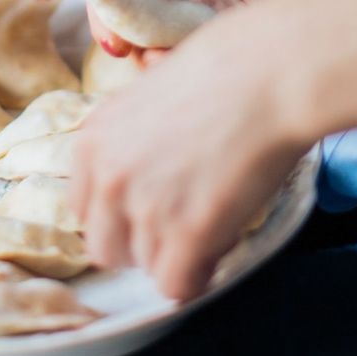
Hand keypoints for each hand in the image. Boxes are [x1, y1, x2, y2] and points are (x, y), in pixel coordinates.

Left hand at [70, 0, 316, 299]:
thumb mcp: (151, 95)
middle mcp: (109, 177)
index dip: (119, 216)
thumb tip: (147, 174)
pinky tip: (220, 246)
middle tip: (180, 226)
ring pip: (145, 268)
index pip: (83, 210)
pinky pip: (177, 286)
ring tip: (215, 219)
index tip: (150, 210)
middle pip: (105, 248)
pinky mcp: (188, 231)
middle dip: (140, 245)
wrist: (273, 71)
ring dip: (178, 255)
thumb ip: (133, 140)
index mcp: (93, 141)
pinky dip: (198, 278)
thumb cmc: (227, 68)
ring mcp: (145, 207)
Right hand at [90, 0, 356, 55]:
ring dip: (173, 56)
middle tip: (151, 60)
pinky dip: (211, 53)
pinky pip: (215, 40)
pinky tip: (215, 59)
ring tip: (180, 65)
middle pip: (139, 22)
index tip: (115, 42)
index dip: (108, 15)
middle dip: (141, 45)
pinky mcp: (236, 14)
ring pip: (173, 39)